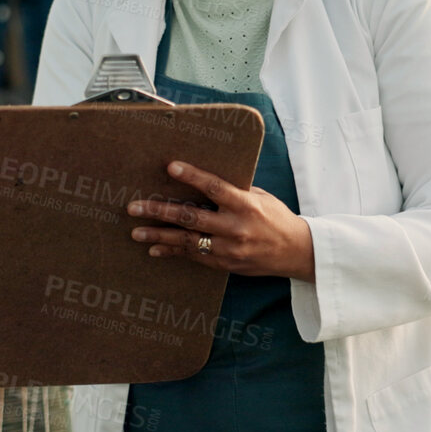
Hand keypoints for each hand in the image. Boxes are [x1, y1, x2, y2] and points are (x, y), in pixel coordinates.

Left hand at [127, 161, 315, 280]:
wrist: (296, 252)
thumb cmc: (276, 218)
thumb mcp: (260, 198)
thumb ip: (234, 191)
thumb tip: (202, 180)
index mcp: (246, 205)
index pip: (215, 188)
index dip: (192, 176)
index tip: (171, 167)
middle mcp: (236, 228)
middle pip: (191, 218)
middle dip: (160, 212)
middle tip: (134, 207)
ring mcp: (229, 249)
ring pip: (187, 241)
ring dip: (159, 236)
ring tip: (136, 232)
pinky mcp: (225, 265)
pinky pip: (194, 257)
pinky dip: (173, 252)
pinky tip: (155, 249)